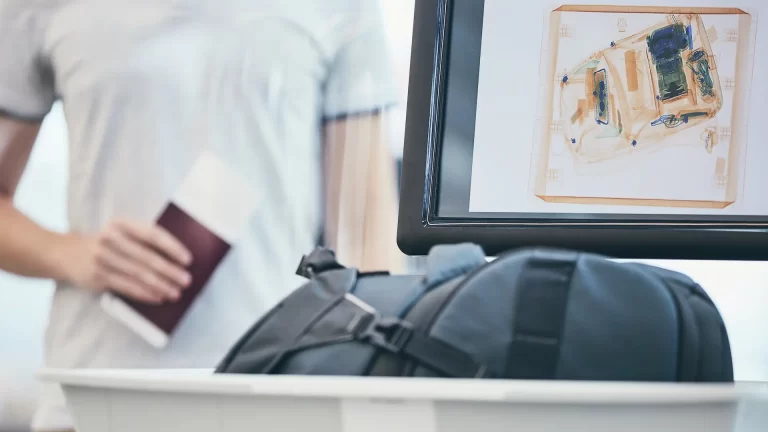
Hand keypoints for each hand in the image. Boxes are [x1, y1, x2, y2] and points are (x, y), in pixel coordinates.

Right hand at [59, 220, 192, 303]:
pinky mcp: (98, 276)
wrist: (67, 253)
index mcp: (122, 224)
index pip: (152, 234)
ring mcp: (103, 258)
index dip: (172, 247)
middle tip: (186, 280)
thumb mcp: (121, 232)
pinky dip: (144, 293)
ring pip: (138, 274)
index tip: (188, 259)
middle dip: (170, 270)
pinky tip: (158, 297)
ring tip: (175, 292)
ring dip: (160, 285)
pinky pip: (126, 287)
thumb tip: (177, 258)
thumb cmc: (107, 243)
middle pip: (147, 257)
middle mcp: (111, 239)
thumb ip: (144, 240)